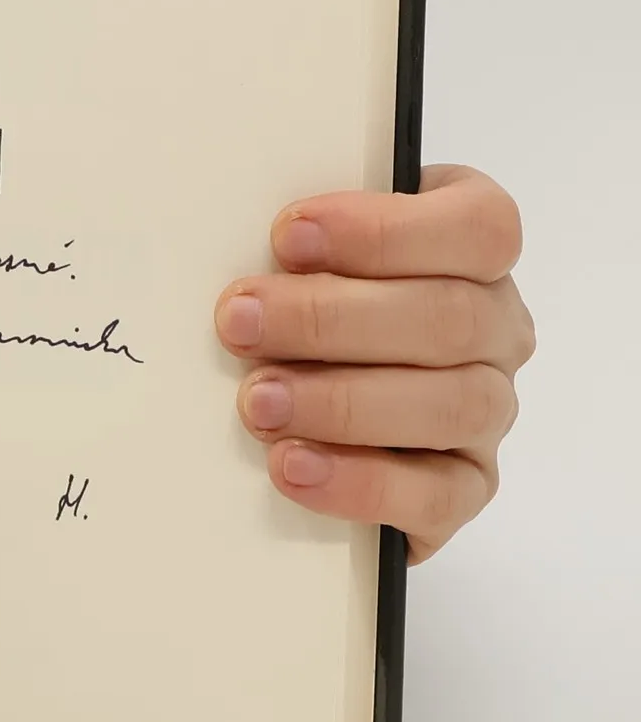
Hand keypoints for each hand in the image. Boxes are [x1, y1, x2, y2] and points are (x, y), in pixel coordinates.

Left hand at [215, 166, 533, 563]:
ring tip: (258, 403)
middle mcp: (496, 328)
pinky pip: (436, 495)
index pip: (477, 226)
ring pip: (450, 405)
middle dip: (328, 320)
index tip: (287, 236)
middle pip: (448, 318)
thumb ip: (298, 243)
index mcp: (473, 249)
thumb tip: (225, 231)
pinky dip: (359, 483)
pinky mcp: (465, 486)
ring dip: (342, 403)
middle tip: (238, 324)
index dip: (384, 230)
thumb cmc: (311, 304)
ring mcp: (489, 409)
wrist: (320, 404)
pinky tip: (292, 467)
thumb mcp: (307, 255)